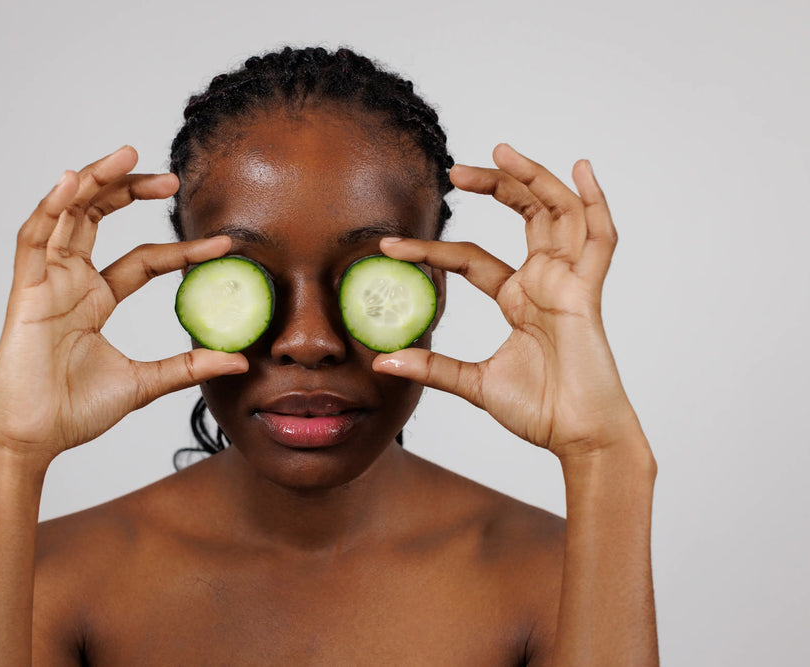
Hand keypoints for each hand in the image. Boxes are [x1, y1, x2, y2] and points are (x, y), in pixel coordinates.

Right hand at [0, 146, 246, 462]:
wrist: (34, 439)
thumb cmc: (75, 411)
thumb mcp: (145, 384)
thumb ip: (188, 366)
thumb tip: (239, 361)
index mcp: (95, 300)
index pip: (144, 261)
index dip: (181, 250)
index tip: (223, 245)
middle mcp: (70, 282)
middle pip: (99, 218)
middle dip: (131, 191)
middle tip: (172, 179)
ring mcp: (45, 282)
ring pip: (67, 215)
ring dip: (94, 181)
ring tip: (127, 153)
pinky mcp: (24, 290)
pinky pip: (34, 238)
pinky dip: (51, 206)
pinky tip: (73, 180)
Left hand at [374, 144, 641, 458]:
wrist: (579, 438)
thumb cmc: (540, 412)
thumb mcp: (473, 383)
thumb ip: (433, 368)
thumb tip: (382, 361)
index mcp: (520, 300)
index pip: (472, 259)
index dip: (433, 249)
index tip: (388, 246)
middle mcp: (545, 282)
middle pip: (524, 216)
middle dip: (494, 187)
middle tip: (454, 171)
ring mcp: (568, 283)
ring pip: (558, 213)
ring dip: (533, 179)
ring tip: (501, 151)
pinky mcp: (588, 293)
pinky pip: (600, 239)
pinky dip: (595, 202)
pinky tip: (583, 168)